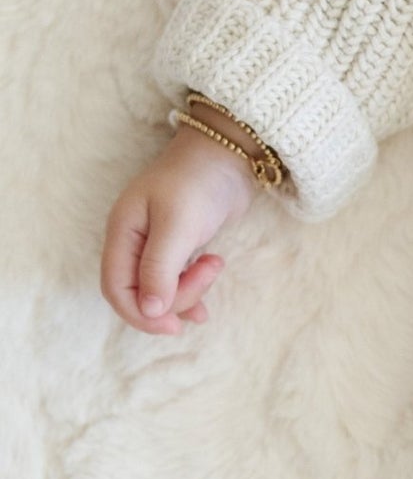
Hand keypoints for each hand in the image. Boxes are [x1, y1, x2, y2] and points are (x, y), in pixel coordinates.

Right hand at [100, 128, 258, 334]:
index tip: (172, 326)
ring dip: (188, 293)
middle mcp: (134, 240)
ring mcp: (157, 243)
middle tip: (209, 274)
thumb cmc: (199, 182)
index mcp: (122, 233)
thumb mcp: (178, 225)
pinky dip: (191, 292)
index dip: (140, 314)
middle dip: (174, 298)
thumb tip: (150, 311)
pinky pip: (177, 279)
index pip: (116, 288)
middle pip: (140, 292)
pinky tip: (205, 309)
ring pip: (162, 288)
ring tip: (216, 267)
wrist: (231, 152)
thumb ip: (160, 269)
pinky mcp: (182, 243)